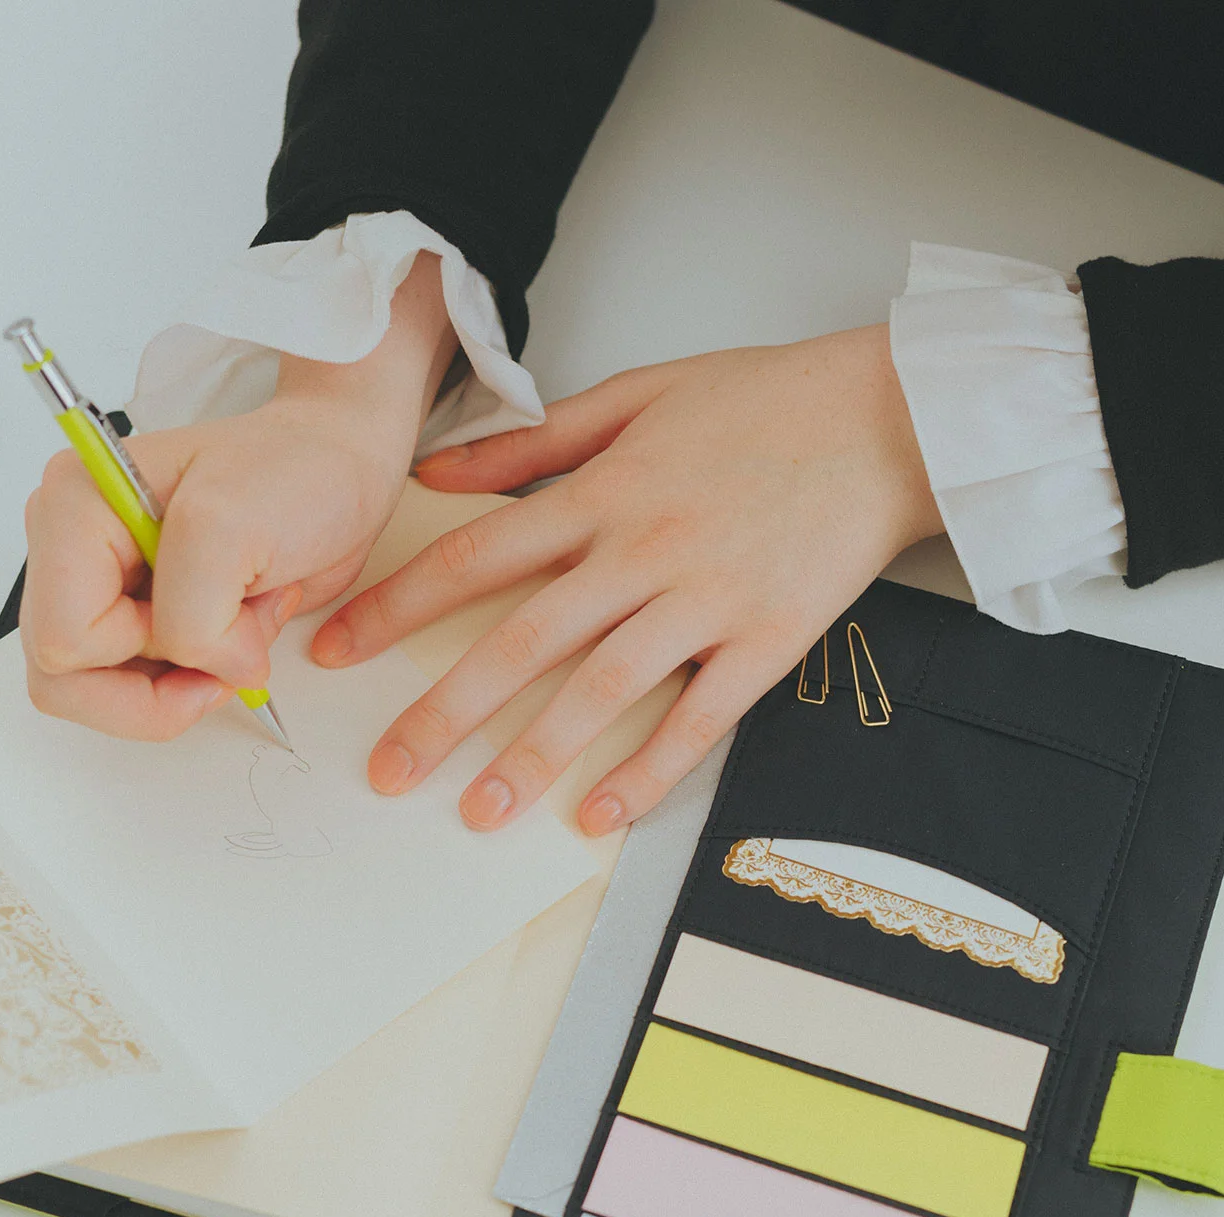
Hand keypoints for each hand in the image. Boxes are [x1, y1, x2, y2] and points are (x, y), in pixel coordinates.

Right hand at [20, 251, 456, 739]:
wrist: (334, 470)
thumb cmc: (293, 474)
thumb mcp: (235, 528)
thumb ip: (193, 613)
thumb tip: (197, 670)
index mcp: (76, 505)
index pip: (65, 638)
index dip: (143, 650)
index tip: (216, 622)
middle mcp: (71, 546)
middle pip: (63, 678)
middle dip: (156, 684)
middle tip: (228, 654)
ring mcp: (99, 585)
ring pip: (95, 692)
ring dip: (178, 682)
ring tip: (236, 631)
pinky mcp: (131, 614)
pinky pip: (133, 688)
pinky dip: (191, 679)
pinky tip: (232, 633)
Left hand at [310, 324, 942, 831]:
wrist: (887, 415)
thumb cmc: (762, 401)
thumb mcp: (636, 395)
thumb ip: (532, 442)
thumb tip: (440, 475)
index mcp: (602, 492)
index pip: (474, 558)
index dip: (395, 606)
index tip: (336, 650)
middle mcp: (642, 551)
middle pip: (522, 641)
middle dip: (444, 711)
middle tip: (387, 769)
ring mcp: (705, 600)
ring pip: (602, 690)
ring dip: (536, 757)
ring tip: (480, 812)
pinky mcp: (768, 639)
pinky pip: (701, 718)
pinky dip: (651, 769)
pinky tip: (602, 814)